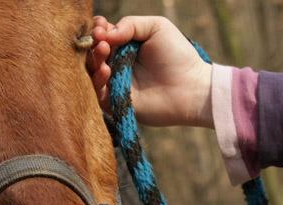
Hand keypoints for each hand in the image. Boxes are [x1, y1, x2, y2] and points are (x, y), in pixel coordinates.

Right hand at [88, 16, 212, 127]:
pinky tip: (107, 70)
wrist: (190, 88)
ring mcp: (115, 83)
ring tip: (104, 50)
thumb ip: (131, 24)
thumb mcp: (157, 27)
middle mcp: (116, 63)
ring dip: (94, 59)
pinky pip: (98, 92)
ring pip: (92, 71)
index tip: (100, 25)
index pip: (102, 35)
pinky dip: (98, 80)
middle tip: (100, 38)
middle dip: (94, 43)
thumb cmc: (177, 56)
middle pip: (93, 52)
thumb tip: (107, 34)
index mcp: (125, 45)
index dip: (98, 29)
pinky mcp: (115, 102)